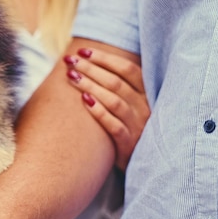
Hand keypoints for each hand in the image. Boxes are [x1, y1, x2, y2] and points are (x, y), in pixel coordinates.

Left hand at [63, 47, 149, 170]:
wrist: (142, 167)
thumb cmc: (129, 129)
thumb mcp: (130, 106)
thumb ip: (117, 86)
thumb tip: (88, 62)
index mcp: (147, 96)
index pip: (129, 70)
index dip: (105, 58)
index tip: (83, 51)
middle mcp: (146, 109)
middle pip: (117, 82)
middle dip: (91, 68)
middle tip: (70, 61)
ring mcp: (139, 128)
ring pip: (114, 101)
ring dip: (91, 86)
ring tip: (71, 76)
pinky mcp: (129, 145)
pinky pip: (114, 126)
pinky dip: (99, 111)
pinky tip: (83, 101)